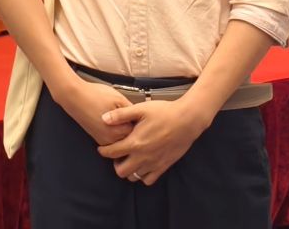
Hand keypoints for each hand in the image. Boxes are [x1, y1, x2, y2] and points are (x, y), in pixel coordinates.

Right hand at [49, 76, 133, 146]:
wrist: (75, 96)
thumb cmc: (94, 95)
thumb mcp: (119, 98)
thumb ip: (132, 110)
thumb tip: (141, 117)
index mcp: (118, 130)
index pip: (137, 133)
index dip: (140, 124)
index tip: (141, 117)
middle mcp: (111, 139)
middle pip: (129, 138)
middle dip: (132, 129)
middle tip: (132, 117)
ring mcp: (103, 140)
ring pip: (120, 140)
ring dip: (123, 131)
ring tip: (122, 119)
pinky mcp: (97, 138)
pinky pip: (111, 139)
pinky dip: (114, 133)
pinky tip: (113, 122)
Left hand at [96, 96, 213, 185]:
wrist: (187, 120)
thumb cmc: (164, 112)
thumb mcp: (140, 109)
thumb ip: (121, 115)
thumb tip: (103, 118)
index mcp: (134, 143)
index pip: (112, 153)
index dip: (103, 151)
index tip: (101, 148)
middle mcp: (143, 157)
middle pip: (121, 171)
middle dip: (115, 164)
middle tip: (117, 155)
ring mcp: (154, 164)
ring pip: (134, 177)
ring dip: (129, 170)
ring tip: (130, 159)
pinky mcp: (164, 166)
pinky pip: (149, 180)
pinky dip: (143, 176)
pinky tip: (143, 164)